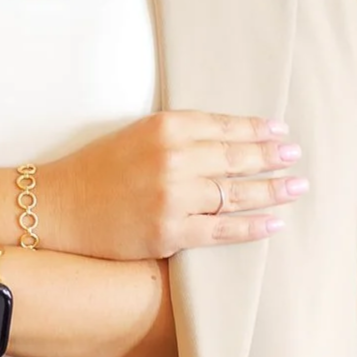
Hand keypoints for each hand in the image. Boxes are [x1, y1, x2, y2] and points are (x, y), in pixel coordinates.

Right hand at [41, 111, 305, 260]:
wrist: (60, 206)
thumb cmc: (97, 169)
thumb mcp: (136, 135)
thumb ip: (177, 134)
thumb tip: (227, 139)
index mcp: (164, 126)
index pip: (223, 125)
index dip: (256, 128)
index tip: (280, 130)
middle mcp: (172, 157)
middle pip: (236, 156)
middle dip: (272, 156)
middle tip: (296, 156)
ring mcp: (173, 196)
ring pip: (236, 193)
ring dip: (273, 190)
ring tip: (297, 187)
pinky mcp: (170, 231)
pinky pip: (222, 230)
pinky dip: (252, 227)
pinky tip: (274, 223)